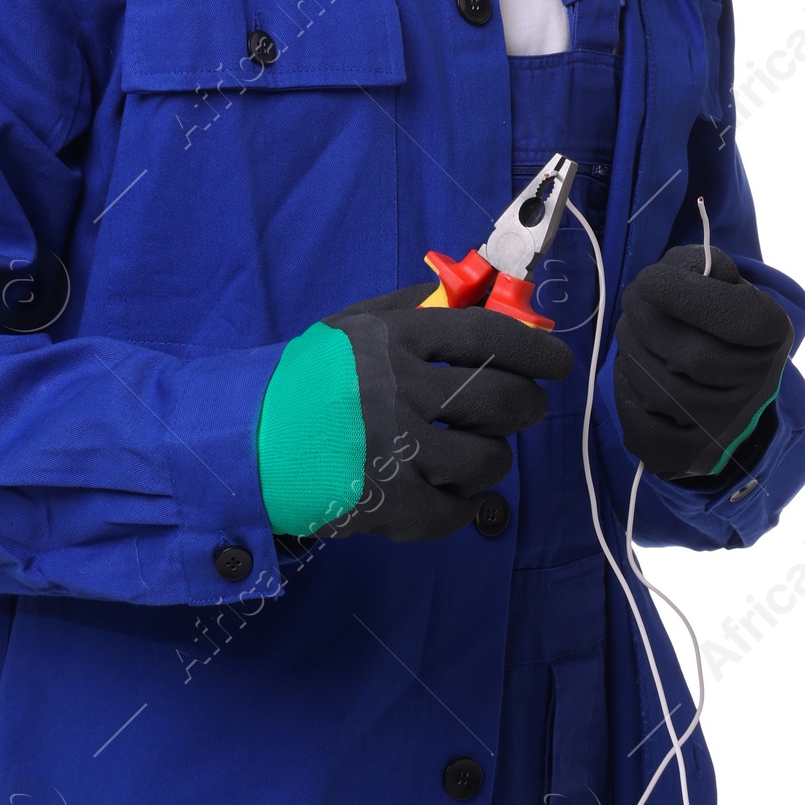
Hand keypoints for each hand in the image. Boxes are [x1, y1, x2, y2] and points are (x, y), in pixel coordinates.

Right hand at [320, 287, 573, 542]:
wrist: (246, 443)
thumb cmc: (306, 381)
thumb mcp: (352, 326)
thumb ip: (414, 309)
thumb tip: (481, 294)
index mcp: (392, 339)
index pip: (489, 335)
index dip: (537, 349)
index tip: (558, 361)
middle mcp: (398, 390)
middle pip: (504, 399)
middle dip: (526, 406)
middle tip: (522, 408)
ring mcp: (396, 450)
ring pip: (489, 459)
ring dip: (491, 457)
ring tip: (469, 452)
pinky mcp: (390, 504)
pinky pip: (460, 510)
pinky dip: (465, 503)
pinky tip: (449, 490)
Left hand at [613, 244, 791, 480]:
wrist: (727, 388)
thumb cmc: (716, 320)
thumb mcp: (720, 281)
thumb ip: (699, 265)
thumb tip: (675, 277)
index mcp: (773, 336)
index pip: (731, 317)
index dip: (678, 293)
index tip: (649, 279)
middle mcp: (757, 389)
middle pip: (685, 354)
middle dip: (642, 318)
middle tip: (633, 302)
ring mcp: (726, 430)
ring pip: (656, 388)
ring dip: (630, 350)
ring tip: (635, 334)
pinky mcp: (691, 457)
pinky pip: (640, 425)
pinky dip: (625, 391)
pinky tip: (634, 372)